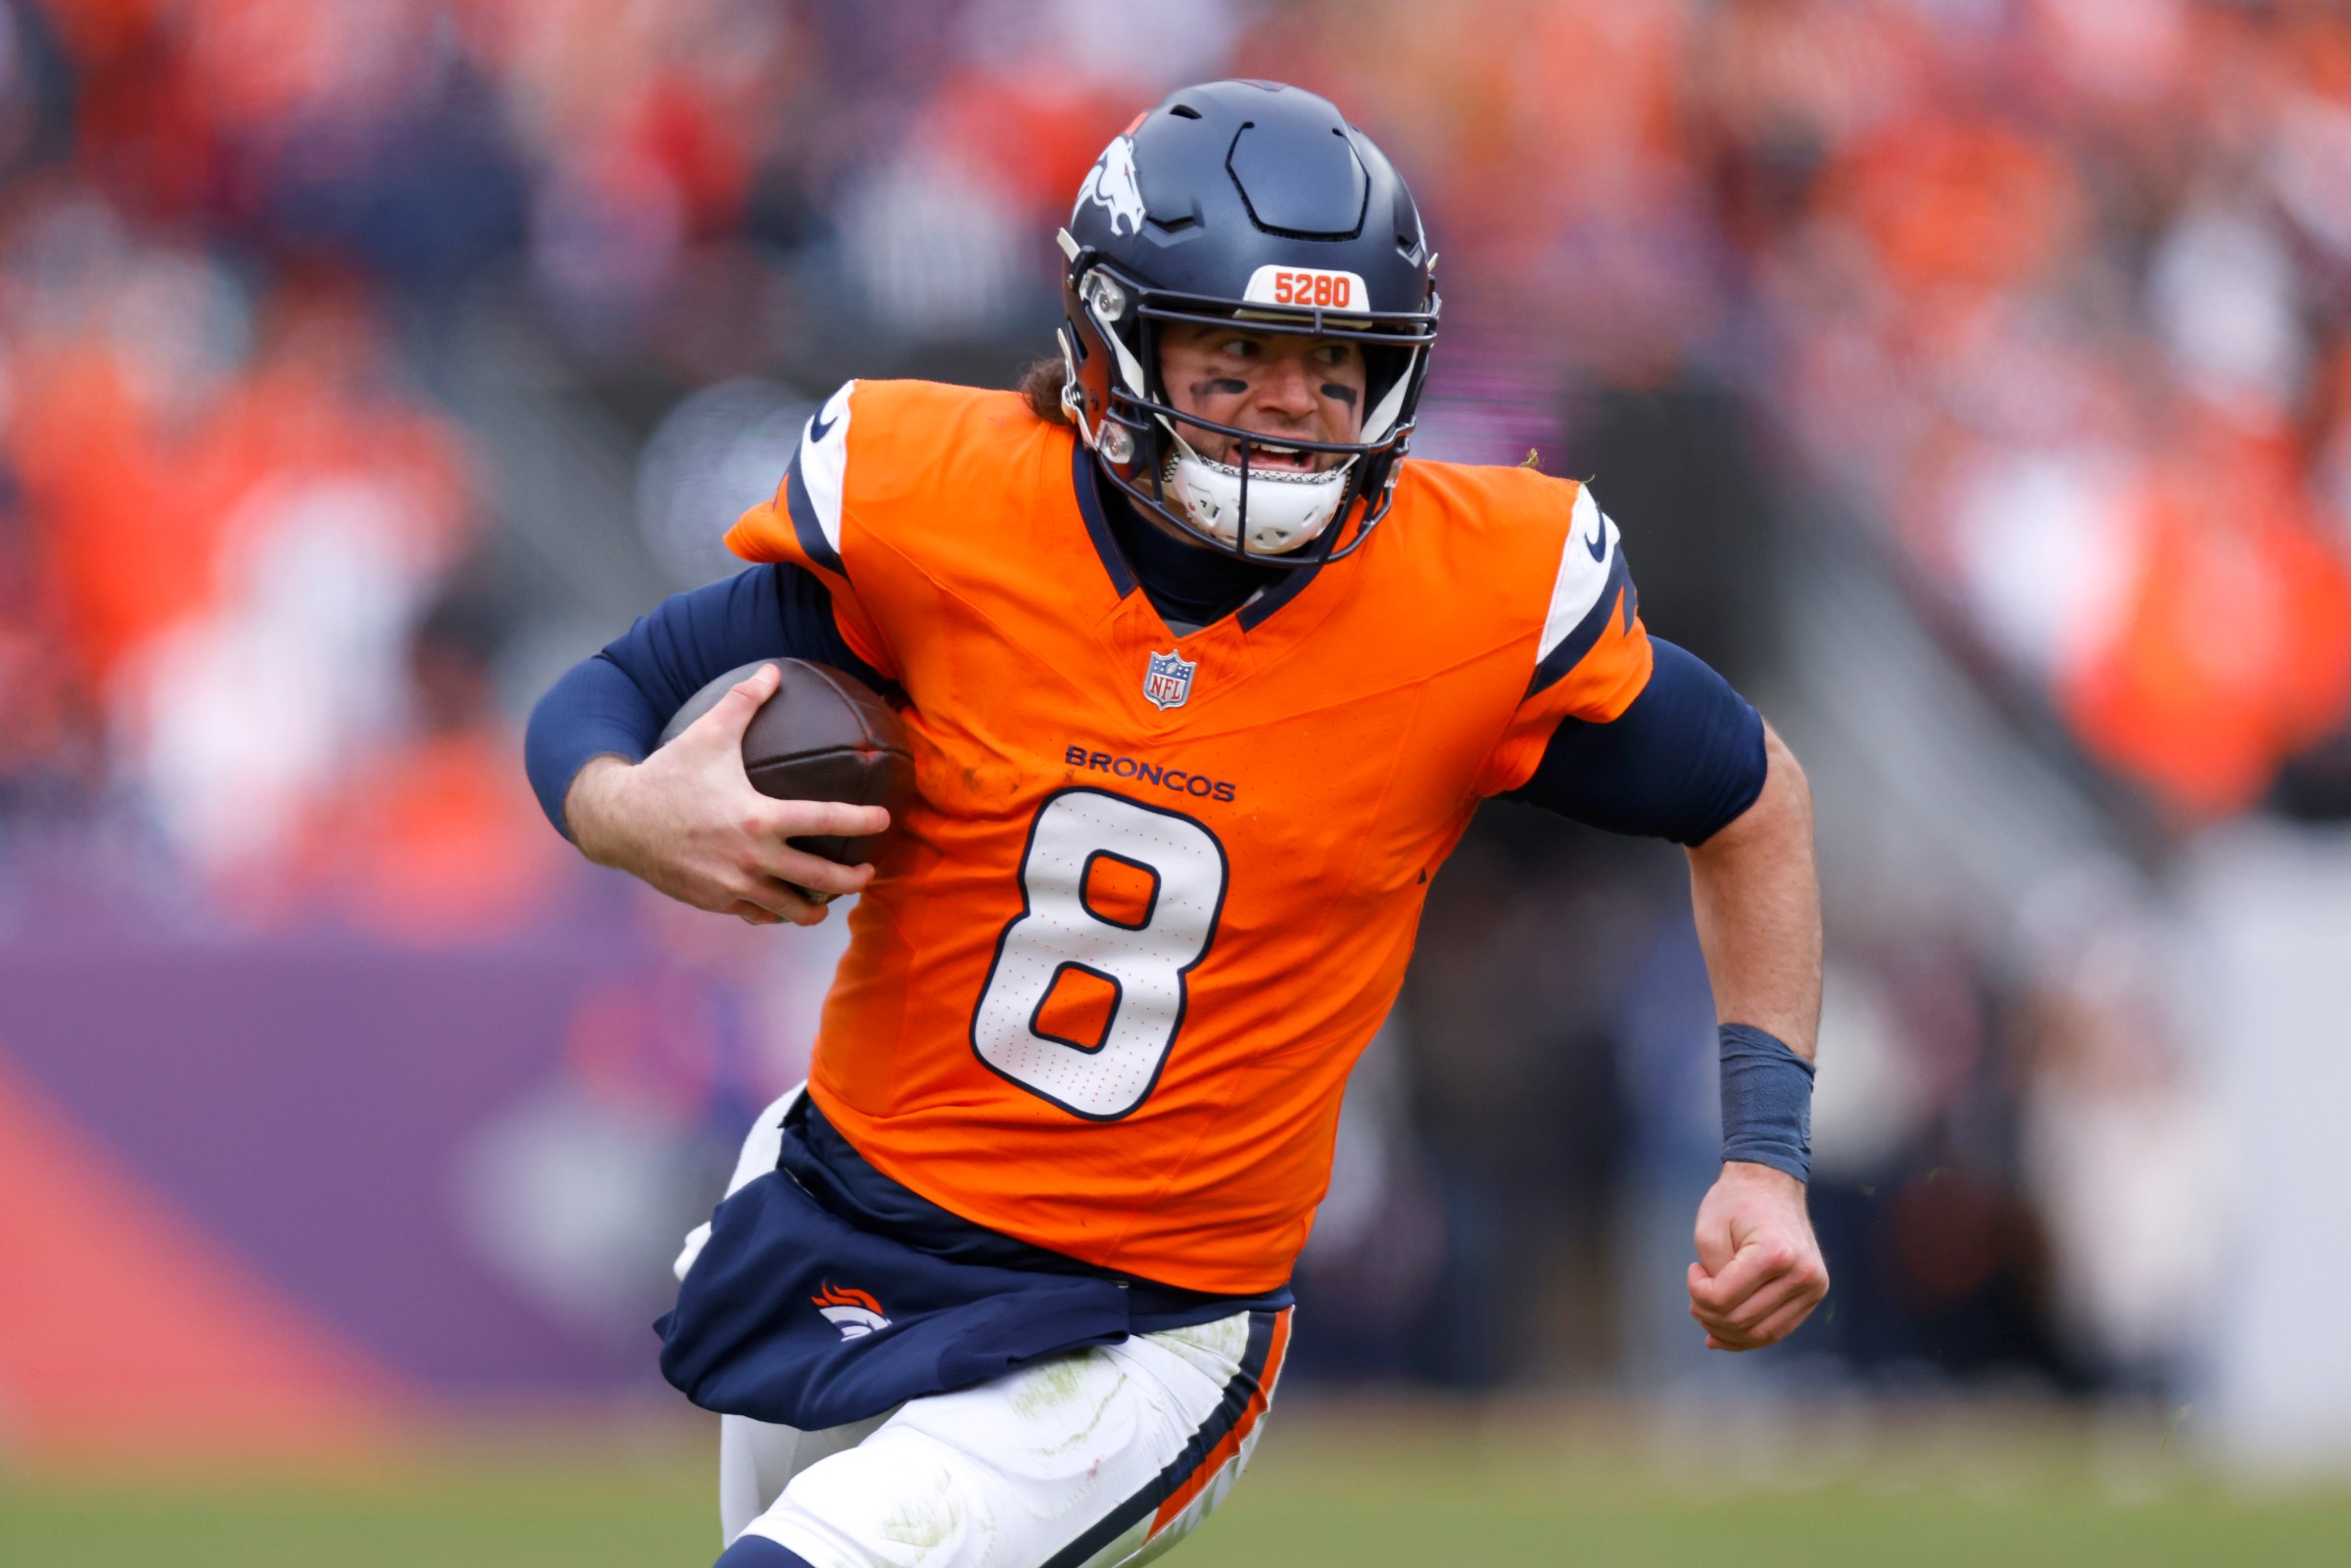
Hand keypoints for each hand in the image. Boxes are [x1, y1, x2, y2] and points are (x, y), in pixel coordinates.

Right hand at [562, 663, 890, 927]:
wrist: (619, 822)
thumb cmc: (668, 774)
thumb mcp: (707, 734)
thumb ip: (743, 701)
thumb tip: (773, 669)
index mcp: (758, 817)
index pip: (826, 820)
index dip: (862, 822)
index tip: (885, 821)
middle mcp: (751, 858)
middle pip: (821, 879)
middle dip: (852, 879)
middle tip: (867, 872)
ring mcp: (735, 886)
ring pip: (792, 909)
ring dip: (818, 906)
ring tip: (831, 897)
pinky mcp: (718, 902)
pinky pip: (760, 915)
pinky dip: (778, 912)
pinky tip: (787, 903)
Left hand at [1686, 1161, 1828, 1350]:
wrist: (1773, 1183)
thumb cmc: (1737, 1201)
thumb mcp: (1709, 1230)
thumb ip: (1712, 1273)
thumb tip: (1716, 1311)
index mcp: (1775, 1254)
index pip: (1723, 1298)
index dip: (1698, 1292)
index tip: (1693, 1270)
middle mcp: (1802, 1275)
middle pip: (1742, 1321)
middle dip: (1709, 1316)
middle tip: (1696, 1297)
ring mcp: (1814, 1287)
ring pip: (1763, 1334)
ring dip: (1728, 1333)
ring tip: (1708, 1315)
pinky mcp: (1815, 1294)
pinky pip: (1779, 1329)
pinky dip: (1750, 1337)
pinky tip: (1725, 1335)